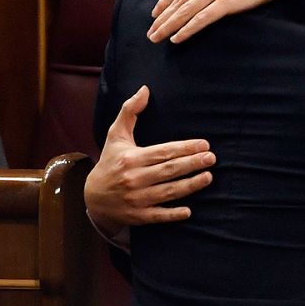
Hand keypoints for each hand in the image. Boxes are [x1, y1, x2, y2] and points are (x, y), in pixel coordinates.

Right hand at [85, 86, 214, 236]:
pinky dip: (173, 214)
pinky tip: (189, 211)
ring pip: (168, 192)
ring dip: (190, 185)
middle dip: (192, 164)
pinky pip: (158, 216)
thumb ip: (130, 111)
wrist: (93, 197)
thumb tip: (145, 89)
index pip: (163, 151)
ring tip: (208, 177)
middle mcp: (134, 178)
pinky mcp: (138, 216)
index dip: (185, 148)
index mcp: (131, 158)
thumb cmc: (110, 162)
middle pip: (169, 170)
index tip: (204, 144)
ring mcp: (136, 199)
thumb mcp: (115, 135)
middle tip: (212, 158)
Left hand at [148, 0, 304, 42]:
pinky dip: (187, 30)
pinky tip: (177, 38)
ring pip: (185, 11)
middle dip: (162, 18)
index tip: (155, 14)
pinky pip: (201, 19)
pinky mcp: (227, 3)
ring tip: (157, 38)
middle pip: (178, 1)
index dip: (165, 2)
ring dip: (168, 26)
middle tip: (151, 32)